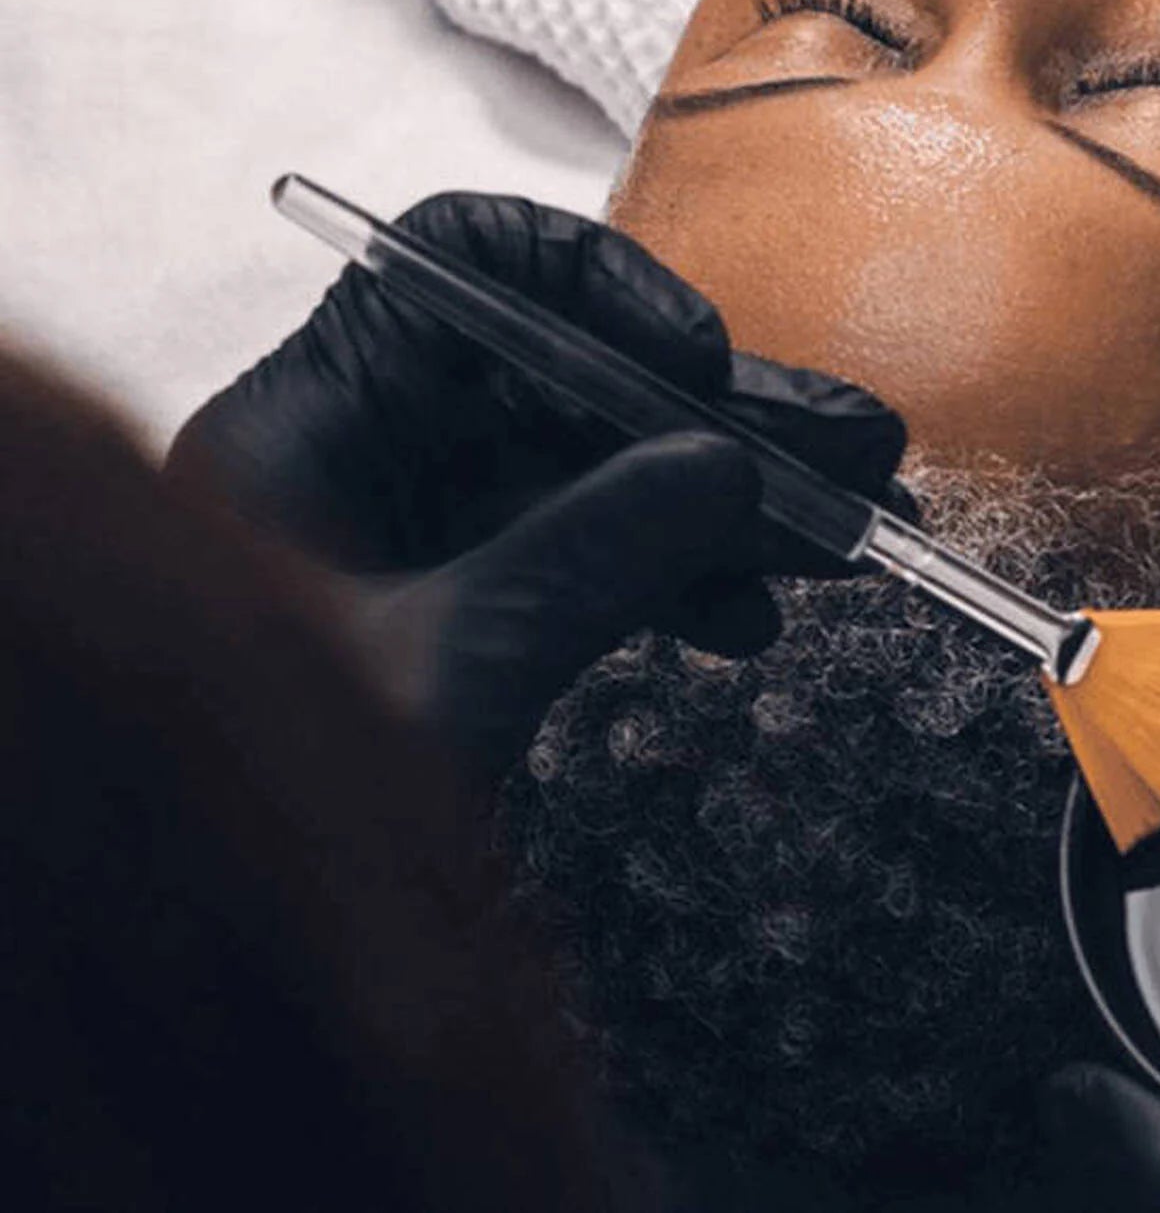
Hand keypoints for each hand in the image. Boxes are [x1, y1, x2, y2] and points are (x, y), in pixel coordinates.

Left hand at [166, 191, 906, 787]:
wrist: (217, 976)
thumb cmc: (254, 815)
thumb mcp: (446, 670)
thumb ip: (589, 557)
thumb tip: (726, 468)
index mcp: (309, 427)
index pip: (455, 266)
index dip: (592, 285)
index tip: (699, 359)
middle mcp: (367, 461)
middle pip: (568, 381)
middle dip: (720, 414)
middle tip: (858, 442)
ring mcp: (422, 544)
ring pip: (600, 478)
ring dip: (730, 503)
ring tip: (854, 534)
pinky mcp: (469, 620)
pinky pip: (592, 563)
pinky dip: (678, 579)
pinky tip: (753, 614)